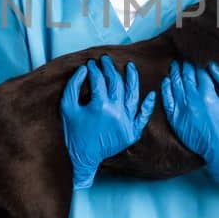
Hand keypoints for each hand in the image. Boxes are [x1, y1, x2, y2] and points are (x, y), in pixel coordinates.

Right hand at [61, 55, 156, 189]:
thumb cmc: (73, 132)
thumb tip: (83, 69)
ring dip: (133, 78)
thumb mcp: (67, 107)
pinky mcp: (132, 132)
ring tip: (130, 66)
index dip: (94, 69)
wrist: (83, 157)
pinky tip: (151, 94)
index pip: (99, 80)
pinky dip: (148, 106)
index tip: (91, 64)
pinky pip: (143, 116)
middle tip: (106, 60)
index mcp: (99, 105)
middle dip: (110, 69)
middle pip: (117, 83)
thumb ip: (73, 86)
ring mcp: (126, 122)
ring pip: (133, 95)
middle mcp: (116, 112)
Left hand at [160, 60, 218, 185]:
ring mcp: (181, 108)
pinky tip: (166, 80)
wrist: (215, 147)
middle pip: (186, 76)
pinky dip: (165, 88)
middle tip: (183, 59)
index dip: (197, 64)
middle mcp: (192, 99)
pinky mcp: (174, 117)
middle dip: (185, 66)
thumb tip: (212, 66)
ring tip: (174, 65)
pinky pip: (166, 98)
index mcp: (207, 94)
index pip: (199, 72)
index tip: (195, 59)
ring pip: (175, 84)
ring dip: (174, 72)